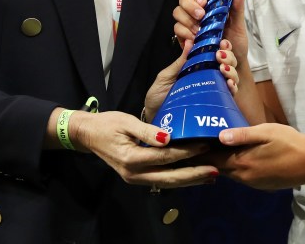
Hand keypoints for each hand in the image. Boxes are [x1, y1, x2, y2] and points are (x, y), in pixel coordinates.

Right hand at [69, 110, 218, 188]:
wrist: (88, 135)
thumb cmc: (107, 124)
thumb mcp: (126, 122)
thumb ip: (147, 131)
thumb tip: (168, 138)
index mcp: (131, 158)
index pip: (165, 156)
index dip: (186, 152)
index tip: (204, 144)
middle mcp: (134, 174)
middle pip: (170, 177)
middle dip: (194, 174)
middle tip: (215, 169)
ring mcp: (135, 179)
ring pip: (167, 183)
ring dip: (190, 180)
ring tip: (211, 175)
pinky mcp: (138, 177)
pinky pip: (162, 180)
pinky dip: (179, 179)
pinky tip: (194, 176)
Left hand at [143, 37, 239, 121]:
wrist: (155, 116)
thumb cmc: (159, 95)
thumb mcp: (167, 76)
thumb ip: (180, 61)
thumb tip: (189, 41)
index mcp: (197, 67)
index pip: (214, 53)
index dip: (222, 46)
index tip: (220, 43)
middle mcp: (209, 77)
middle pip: (227, 63)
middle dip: (228, 57)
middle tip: (220, 56)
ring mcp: (214, 90)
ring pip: (232, 77)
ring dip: (231, 71)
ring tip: (223, 69)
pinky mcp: (216, 104)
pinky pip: (229, 95)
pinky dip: (232, 88)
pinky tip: (228, 84)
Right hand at [173, 0, 248, 68]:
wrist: (232, 63)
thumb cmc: (235, 41)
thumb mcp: (238, 24)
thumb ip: (238, 7)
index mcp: (209, 4)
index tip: (204, 2)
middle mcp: (197, 11)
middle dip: (190, 6)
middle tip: (201, 16)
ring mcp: (189, 23)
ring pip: (177, 12)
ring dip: (187, 20)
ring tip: (199, 30)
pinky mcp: (184, 36)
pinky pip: (177, 29)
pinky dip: (184, 32)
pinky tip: (193, 38)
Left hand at [209, 123, 304, 189]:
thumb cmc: (289, 142)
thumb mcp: (266, 132)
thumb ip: (242, 135)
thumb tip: (219, 136)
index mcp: (241, 162)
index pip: (212, 160)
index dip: (201, 151)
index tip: (191, 142)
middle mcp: (243, 176)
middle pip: (219, 167)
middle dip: (210, 157)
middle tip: (201, 142)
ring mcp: (252, 183)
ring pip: (230, 172)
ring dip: (223, 162)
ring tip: (217, 147)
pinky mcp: (261, 185)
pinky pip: (242, 176)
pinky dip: (235, 167)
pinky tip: (239, 156)